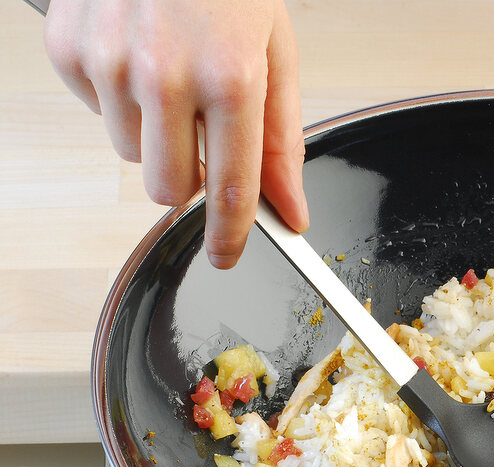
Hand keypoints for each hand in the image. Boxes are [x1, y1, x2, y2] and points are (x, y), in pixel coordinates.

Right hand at [43, 0, 308, 267]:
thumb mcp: (275, 54)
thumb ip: (282, 141)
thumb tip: (290, 210)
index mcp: (231, 77)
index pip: (232, 190)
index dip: (232, 237)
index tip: (230, 256)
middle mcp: (166, 74)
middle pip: (170, 189)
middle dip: (192, 178)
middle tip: (203, 136)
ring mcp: (110, 62)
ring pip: (132, 154)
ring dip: (155, 132)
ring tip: (172, 74)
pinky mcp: (70, 50)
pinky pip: (96, 112)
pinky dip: (118, 97)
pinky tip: (137, 54)